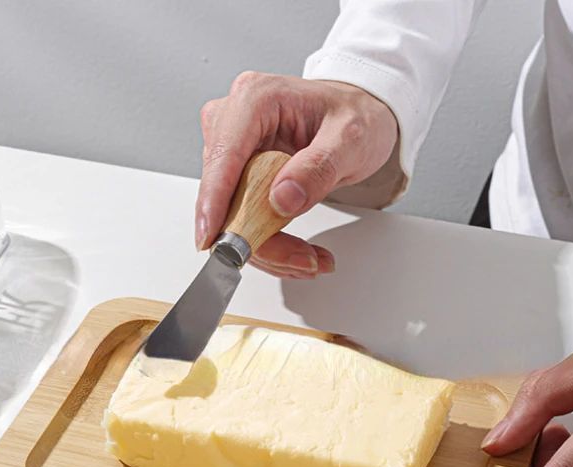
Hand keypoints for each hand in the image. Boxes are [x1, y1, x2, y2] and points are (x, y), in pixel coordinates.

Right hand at [195, 72, 397, 278]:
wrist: (359, 116)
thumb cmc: (355, 115)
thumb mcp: (351, 139)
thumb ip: (318, 167)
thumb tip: (281, 198)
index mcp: (255, 99)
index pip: (223, 155)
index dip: (214, 201)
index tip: (213, 238)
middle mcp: (234, 121)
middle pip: (225, 196)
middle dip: (258, 238)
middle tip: (304, 260)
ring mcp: (233, 150)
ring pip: (231, 216)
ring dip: (269, 247)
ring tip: (312, 258)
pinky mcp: (238, 174)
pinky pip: (242, 219)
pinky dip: (270, 242)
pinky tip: (300, 250)